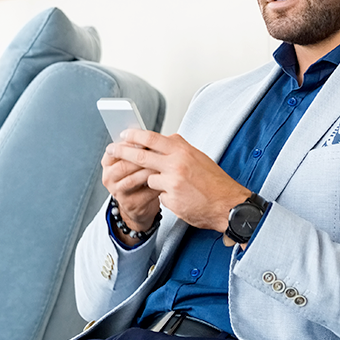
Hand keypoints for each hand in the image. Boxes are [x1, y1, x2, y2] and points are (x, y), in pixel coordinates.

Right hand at [101, 138, 160, 244]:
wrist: (139, 202)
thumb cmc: (138, 176)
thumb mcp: (133, 160)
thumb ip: (136, 148)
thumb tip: (147, 135)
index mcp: (107, 162)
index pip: (114, 150)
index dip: (130, 144)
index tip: (145, 140)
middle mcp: (109, 177)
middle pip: (123, 165)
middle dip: (141, 158)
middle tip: (157, 152)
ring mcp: (118, 192)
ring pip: (132, 179)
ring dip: (148, 172)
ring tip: (161, 166)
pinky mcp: (130, 203)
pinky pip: (144, 193)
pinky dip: (155, 185)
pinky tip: (164, 180)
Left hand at [107, 129, 250, 232]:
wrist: (229, 205)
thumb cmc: (215, 182)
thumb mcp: (198, 157)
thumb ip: (179, 149)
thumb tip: (166, 139)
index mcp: (182, 150)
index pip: (152, 138)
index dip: (135, 135)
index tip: (124, 134)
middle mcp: (176, 163)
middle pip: (140, 155)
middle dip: (122, 152)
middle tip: (111, 150)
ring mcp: (172, 181)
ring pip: (149, 178)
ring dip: (156, 182)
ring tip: (175, 185)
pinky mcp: (171, 198)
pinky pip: (160, 195)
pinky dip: (166, 196)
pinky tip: (182, 198)